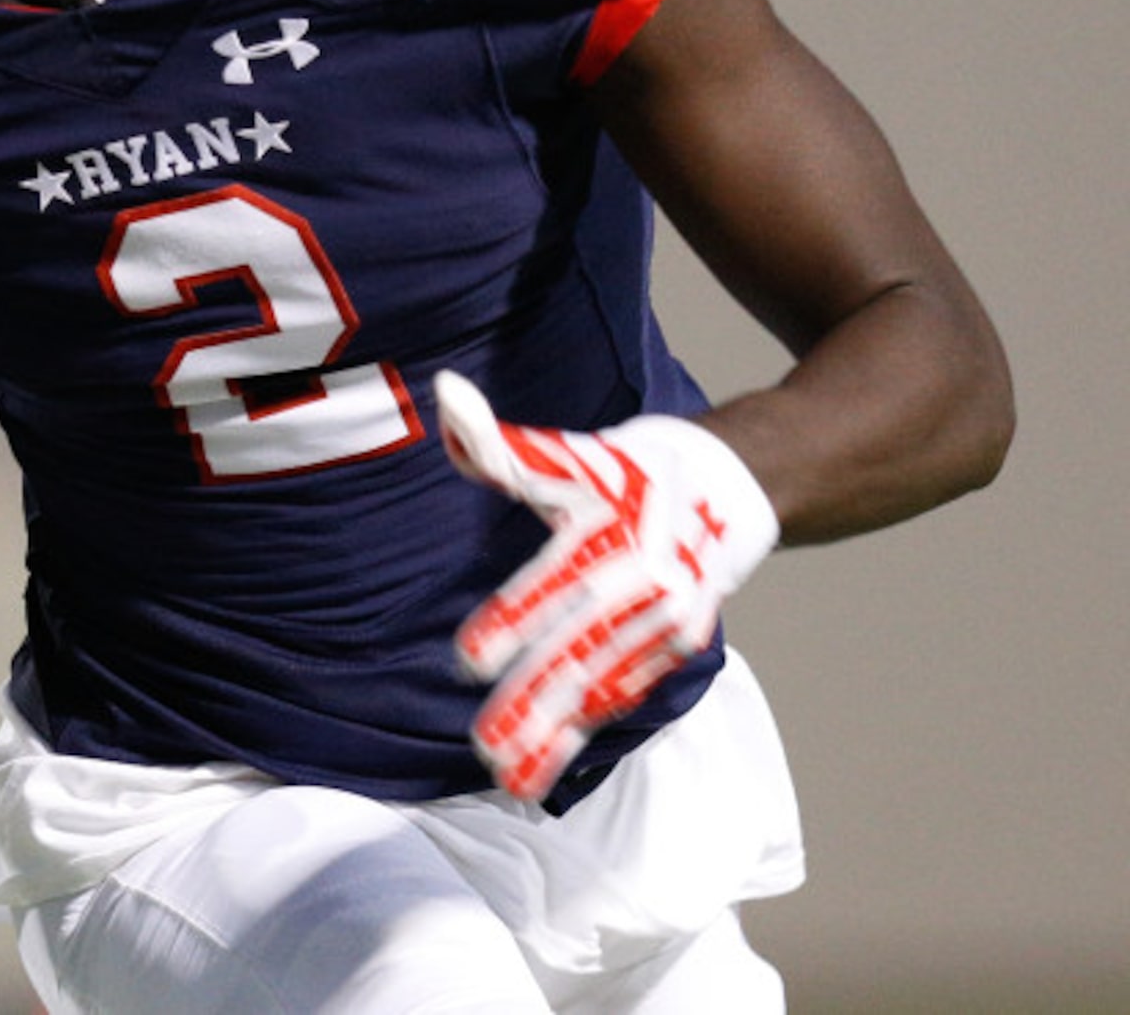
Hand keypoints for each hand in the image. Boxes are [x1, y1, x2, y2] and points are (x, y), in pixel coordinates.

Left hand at [435, 370, 777, 801]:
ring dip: (557, 733)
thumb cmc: (620, 472)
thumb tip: (447, 394)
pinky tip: (548, 762)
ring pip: (604, 685)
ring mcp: (665, 622)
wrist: (724, 489)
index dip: (512, 621)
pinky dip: (589, 729)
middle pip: (579, 649)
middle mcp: (645, 583)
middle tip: (482, 746)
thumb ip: (499, 443)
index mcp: (611, 532)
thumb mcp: (563, 454)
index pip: (554, 584)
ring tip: (509, 776)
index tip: (468, 660)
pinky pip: (626, 693)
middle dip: (532, 702)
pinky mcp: (675, 648)